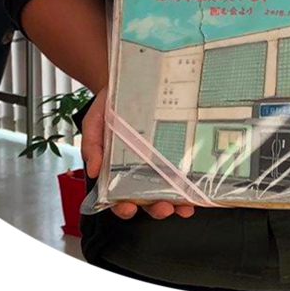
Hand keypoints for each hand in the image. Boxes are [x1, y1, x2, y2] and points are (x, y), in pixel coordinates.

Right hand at [80, 93, 195, 219]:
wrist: (128, 81)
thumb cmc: (108, 108)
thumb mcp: (94, 124)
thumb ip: (91, 146)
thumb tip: (93, 170)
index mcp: (117, 171)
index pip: (119, 198)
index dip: (123, 208)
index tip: (128, 209)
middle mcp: (140, 171)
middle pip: (148, 199)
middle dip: (157, 208)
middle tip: (164, 207)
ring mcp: (159, 161)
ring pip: (169, 189)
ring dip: (178, 201)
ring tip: (185, 204)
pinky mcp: (174, 148)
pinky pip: (184, 167)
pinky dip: (191, 180)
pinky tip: (198, 184)